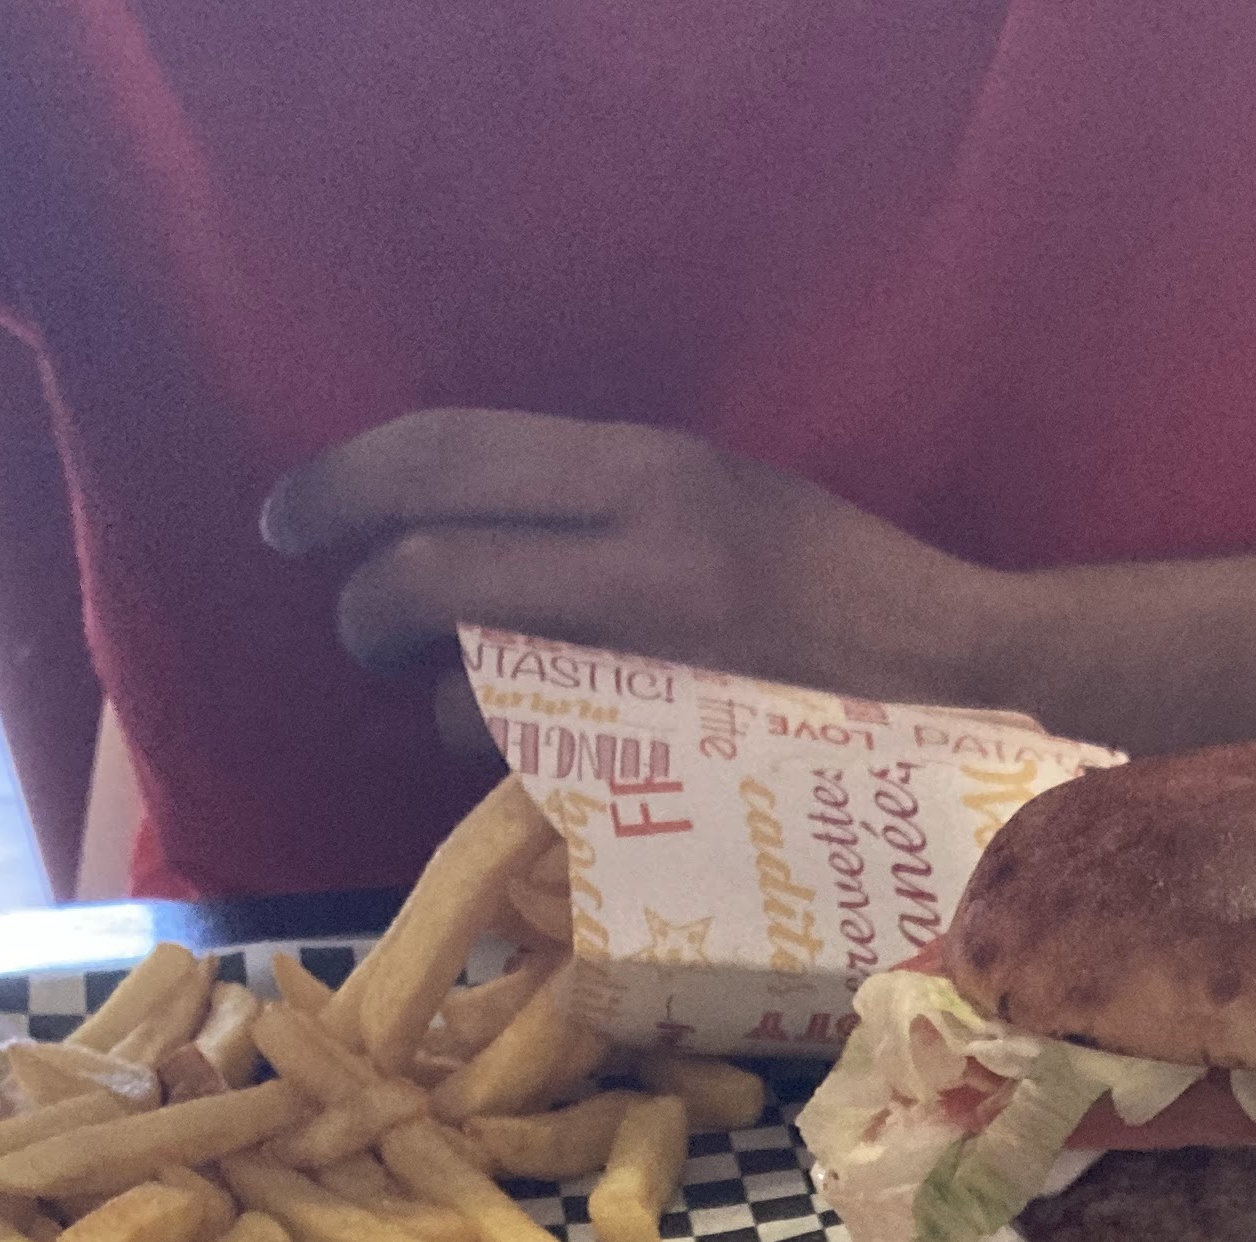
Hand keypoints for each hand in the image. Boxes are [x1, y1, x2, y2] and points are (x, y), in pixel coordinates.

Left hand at [263, 409, 1000, 716]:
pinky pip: (532, 772)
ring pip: (469, 691)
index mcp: (651, 469)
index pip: (448, 454)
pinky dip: (512, 770)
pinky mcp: (664, 772)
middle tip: (355, 631)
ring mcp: (650, 672)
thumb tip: (471, 529)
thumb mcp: (721, 500)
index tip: (289, 518)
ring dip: (443, 707)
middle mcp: (641, 554)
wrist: (966, 685)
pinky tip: (547, 765)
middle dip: (365, 609)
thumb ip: (603, 507)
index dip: (343, 482)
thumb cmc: (843, 593)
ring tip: (476, 708)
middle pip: (430, 570)